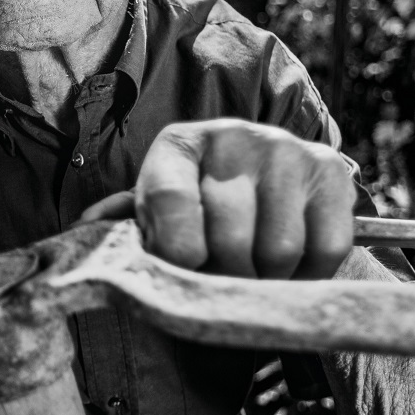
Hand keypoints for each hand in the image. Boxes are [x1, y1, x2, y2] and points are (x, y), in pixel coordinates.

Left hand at [85, 119, 355, 278]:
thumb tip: (83, 233)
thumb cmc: (197, 214)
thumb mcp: (154, 217)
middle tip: (224, 279)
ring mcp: (286, 149)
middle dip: (225, 277)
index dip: (175, 253)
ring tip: (255, 271)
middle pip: (229, 238)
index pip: (169, 202)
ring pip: (278, 251)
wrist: (270, 195)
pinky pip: (324, 249)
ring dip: (267, 280)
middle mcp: (232, 135)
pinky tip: (292, 265)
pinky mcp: (331, 171)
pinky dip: (309, 275)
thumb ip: (122, 229)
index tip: (185, 271)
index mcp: (176, 145)